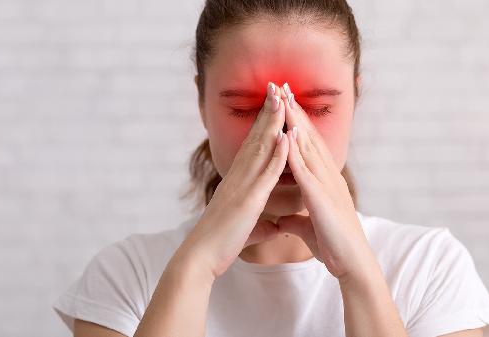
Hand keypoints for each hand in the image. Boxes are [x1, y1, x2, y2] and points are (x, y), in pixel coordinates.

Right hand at [182, 82, 288, 278]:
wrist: (201, 257)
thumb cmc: (221, 243)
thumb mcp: (247, 229)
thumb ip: (261, 224)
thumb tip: (275, 227)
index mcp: (238, 181)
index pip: (253, 145)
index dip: (263, 123)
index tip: (272, 103)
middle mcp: (239, 177)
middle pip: (256, 138)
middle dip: (268, 111)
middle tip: (276, 86)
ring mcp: (243, 186)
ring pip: (261, 148)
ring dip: (273, 123)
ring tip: (283, 100)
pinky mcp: (249, 200)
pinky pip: (266, 173)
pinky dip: (277, 154)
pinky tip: (286, 137)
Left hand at [276, 83, 377, 280]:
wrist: (353, 264)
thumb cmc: (334, 246)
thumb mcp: (308, 227)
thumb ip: (296, 219)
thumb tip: (283, 220)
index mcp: (324, 181)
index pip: (308, 146)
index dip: (296, 123)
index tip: (284, 103)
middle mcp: (327, 177)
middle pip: (308, 138)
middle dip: (295, 111)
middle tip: (282, 86)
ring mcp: (326, 185)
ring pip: (308, 147)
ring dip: (295, 122)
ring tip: (284, 98)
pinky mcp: (322, 198)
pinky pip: (307, 170)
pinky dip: (297, 151)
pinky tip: (289, 134)